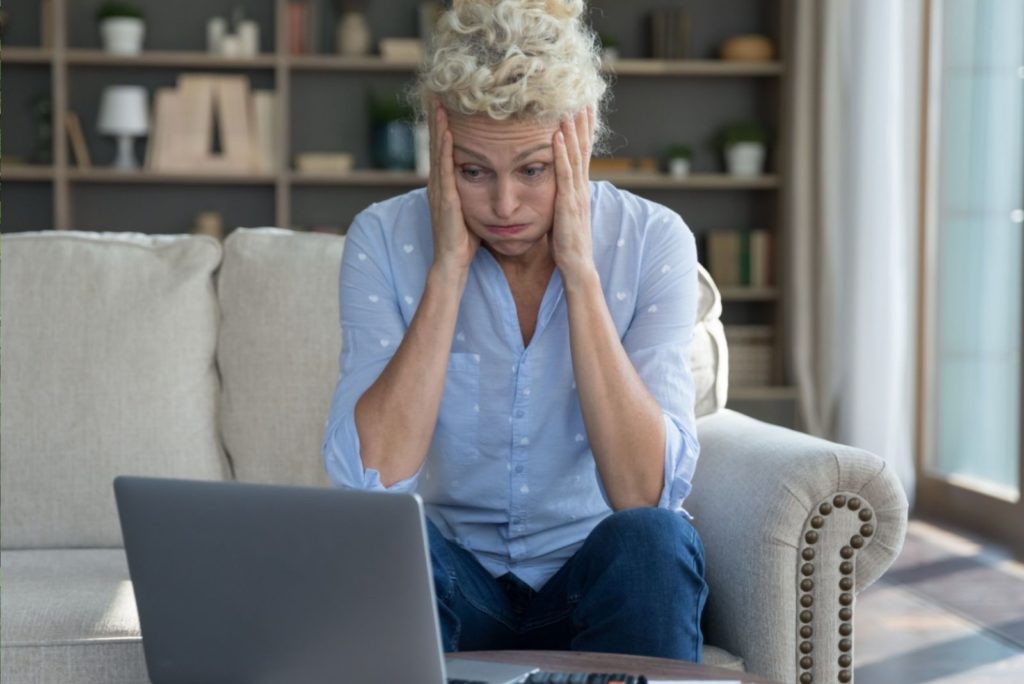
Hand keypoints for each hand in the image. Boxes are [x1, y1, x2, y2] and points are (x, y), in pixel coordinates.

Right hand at [426, 101, 478, 276]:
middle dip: (436, 118)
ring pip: (437, 150)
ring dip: (437, 125)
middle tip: (437, 92)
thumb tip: (490, 180)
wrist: (453, 263)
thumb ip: (476, 193)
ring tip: (438, 101)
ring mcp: (438, 190)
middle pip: (436, 144)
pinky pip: (444, 167)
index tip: (446, 104)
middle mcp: (438, 184)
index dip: (443, 127)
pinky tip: (446, 129)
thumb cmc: (465, 241)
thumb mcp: (472, 210)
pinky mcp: (444, 198)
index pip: (444, 150)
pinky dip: (444, 146)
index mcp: (446, 186)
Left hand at [550, 106, 596, 282]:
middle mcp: (581, 188)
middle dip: (583, 123)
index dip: (585, 132)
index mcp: (579, 190)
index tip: (584, 110)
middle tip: (583, 98)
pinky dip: (561, 153)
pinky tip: (558, 136)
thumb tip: (555, 187)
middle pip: (584, 149)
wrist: (577, 266)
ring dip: (573, 131)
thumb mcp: (564, 215)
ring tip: (569, 108)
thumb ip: (562, 198)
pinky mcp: (567, 203)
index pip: (584, 154)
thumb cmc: (567, 244)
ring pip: (576, 156)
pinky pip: (564, 174)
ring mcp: (576, 194)